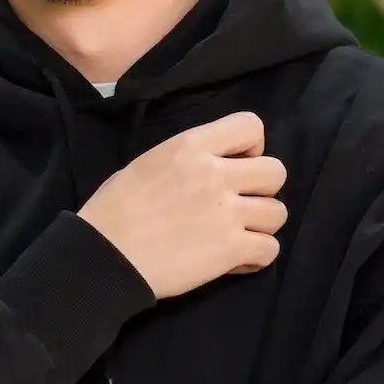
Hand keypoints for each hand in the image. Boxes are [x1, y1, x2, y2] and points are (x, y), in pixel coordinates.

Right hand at [77, 112, 286, 299]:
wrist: (106, 253)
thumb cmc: (117, 206)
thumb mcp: (151, 160)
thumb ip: (190, 157)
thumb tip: (219, 164)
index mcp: (192, 145)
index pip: (251, 126)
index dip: (252, 147)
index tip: (236, 164)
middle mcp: (215, 173)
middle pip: (276, 171)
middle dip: (262, 188)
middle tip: (240, 202)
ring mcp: (227, 212)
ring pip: (278, 212)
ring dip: (260, 224)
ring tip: (237, 232)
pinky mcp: (230, 250)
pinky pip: (270, 249)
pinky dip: (256, 256)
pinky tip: (236, 258)